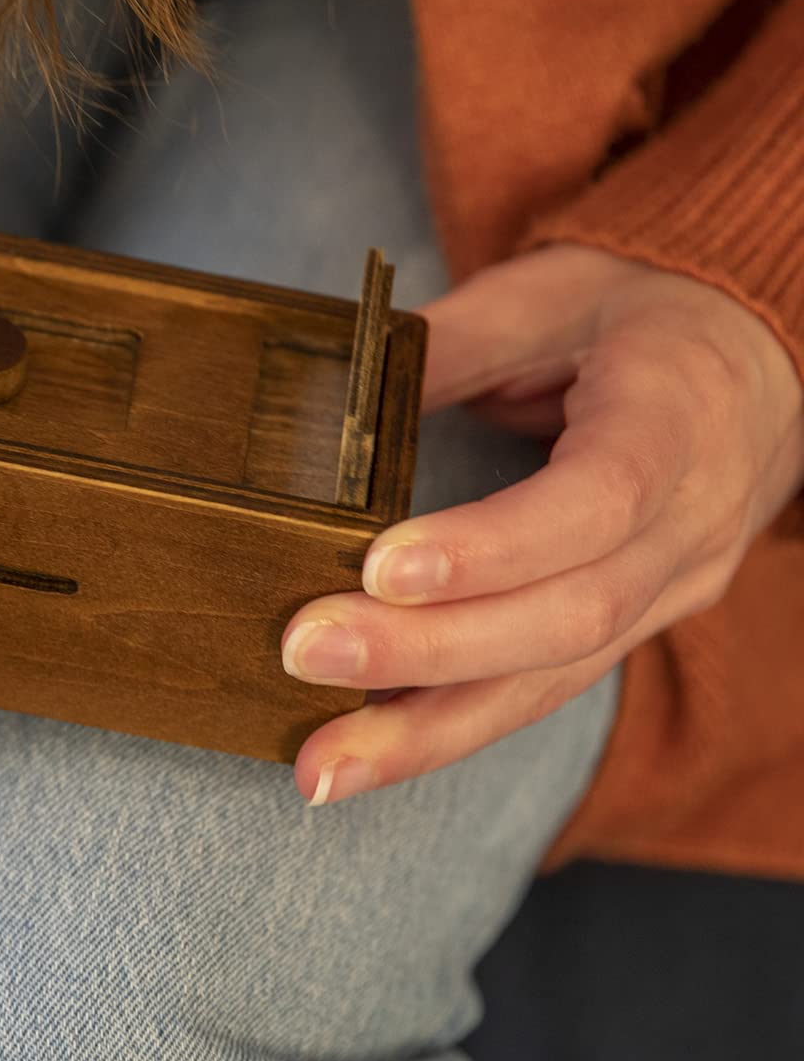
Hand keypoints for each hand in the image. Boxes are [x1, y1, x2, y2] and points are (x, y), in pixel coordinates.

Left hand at [282, 244, 803, 804]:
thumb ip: (454, 341)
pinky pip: (541, 693)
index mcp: (677, 424)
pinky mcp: (630, 629)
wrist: (757, 358)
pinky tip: (365, 756)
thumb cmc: (642, 314)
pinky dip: (449, 730)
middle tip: (304, 654)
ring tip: (320, 768)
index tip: (380, 569)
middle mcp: (686, 530)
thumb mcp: (552, 292)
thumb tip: (341, 394)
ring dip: (427, 733)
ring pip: (551, 682)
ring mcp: (666, 593)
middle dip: (427, 652)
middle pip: (565, 616)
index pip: (596, 502)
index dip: (491, 547)